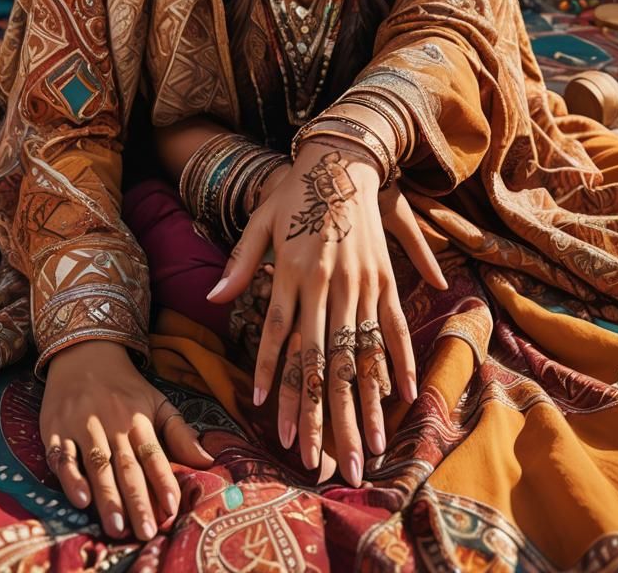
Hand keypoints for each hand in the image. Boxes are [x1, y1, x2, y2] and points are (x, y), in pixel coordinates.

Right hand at [39, 340, 213, 540]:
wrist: (84, 352)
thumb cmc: (125, 387)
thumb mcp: (156, 402)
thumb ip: (179, 432)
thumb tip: (208, 459)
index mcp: (138, 418)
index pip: (154, 453)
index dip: (163, 479)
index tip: (173, 507)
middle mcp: (112, 423)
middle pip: (126, 465)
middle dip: (137, 499)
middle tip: (146, 531)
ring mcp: (83, 426)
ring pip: (98, 464)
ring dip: (107, 497)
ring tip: (118, 526)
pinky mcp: (56, 430)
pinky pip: (63, 456)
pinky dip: (71, 478)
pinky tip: (81, 499)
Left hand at [207, 140, 442, 485]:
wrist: (340, 160)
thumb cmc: (293, 192)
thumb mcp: (259, 222)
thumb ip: (239, 263)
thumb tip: (213, 298)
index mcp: (291, 271)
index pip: (279, 335)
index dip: (274, 377)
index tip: (270, 418)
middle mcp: (326, 283)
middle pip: (322, 358)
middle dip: (322, 412)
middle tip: (322, 458)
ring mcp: (359, 282)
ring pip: (359, 352)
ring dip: (363, 402)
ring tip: (368, 444)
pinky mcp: (383, 278)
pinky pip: (393, 327)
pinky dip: (398, 362)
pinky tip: (403, 397)